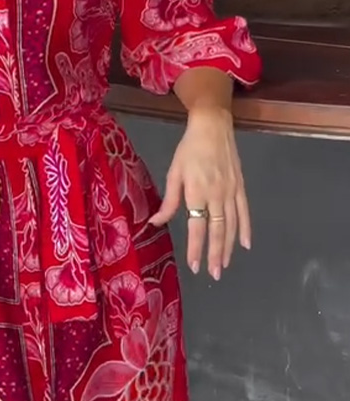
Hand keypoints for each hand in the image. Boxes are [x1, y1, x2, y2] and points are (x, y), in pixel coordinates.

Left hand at [149, 106, 250, 279]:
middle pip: (217, 231)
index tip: (194, 266)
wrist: (213, 126)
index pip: (197, 227)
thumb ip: (169, 201)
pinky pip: (244, 212)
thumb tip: (155, 222)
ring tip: (225, 265)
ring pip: (232, 225)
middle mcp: (217, 195)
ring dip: (228, 247)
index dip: (196, 248)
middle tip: (214, 274)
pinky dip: (246, 229)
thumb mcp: (174, 173)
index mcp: (197, 192)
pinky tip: (245, 244)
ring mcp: (231, 192)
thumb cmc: (189, 149)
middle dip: (215, 255)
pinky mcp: (240, 187)